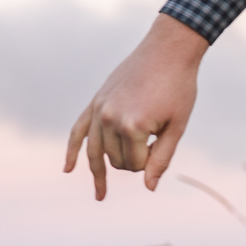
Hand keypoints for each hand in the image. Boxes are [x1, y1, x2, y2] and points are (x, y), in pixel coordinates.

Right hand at [64, 14, 208, 200]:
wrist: (167, 50)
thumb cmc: (178, 88)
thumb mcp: (177, 126)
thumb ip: (162, 159)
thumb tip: (148, 187)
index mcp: (133, 126)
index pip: (136, 164)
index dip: (151, 162)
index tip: (163, 144)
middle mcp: (110, 119)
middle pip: (116, 161)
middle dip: (133, 161)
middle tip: (152, 144)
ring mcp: (99, 110)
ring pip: (97, 153)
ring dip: (105, 169)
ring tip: (101, 195)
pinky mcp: (95, 102)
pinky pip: (77, 131)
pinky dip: (72, 152)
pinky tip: (67, 169)